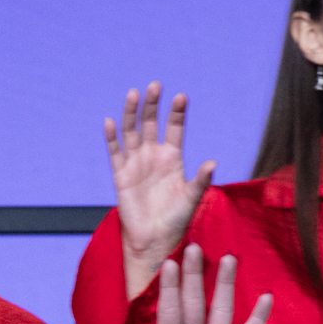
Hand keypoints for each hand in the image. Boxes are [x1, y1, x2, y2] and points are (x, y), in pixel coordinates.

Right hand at [105, 84, 214, 276]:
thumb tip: (213, 163)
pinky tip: (110, 121)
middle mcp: (153, 156)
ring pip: (132, 132)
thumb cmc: (176, 219)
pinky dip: (111, 137)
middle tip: (155, 85)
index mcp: (173, 158)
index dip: (177, 113)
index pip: (174, 129)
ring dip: (131, 113)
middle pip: (151, 124)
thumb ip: (201, 180)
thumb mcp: (193, 198)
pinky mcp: (120, 175)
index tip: (181, 96)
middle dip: (153, 105)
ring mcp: (135, 164)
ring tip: (133, 94)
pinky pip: (115, 152)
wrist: (154, 238)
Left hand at [150, 246, 269, 323]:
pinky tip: (265, 297)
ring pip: (222, 311)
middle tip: (194, 247)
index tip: (168, 263)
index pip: (170, 313)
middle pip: (194, 303)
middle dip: (194, 276)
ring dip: (224, 286)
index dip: (169, 289)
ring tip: (229, 258)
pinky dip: (258, 317)